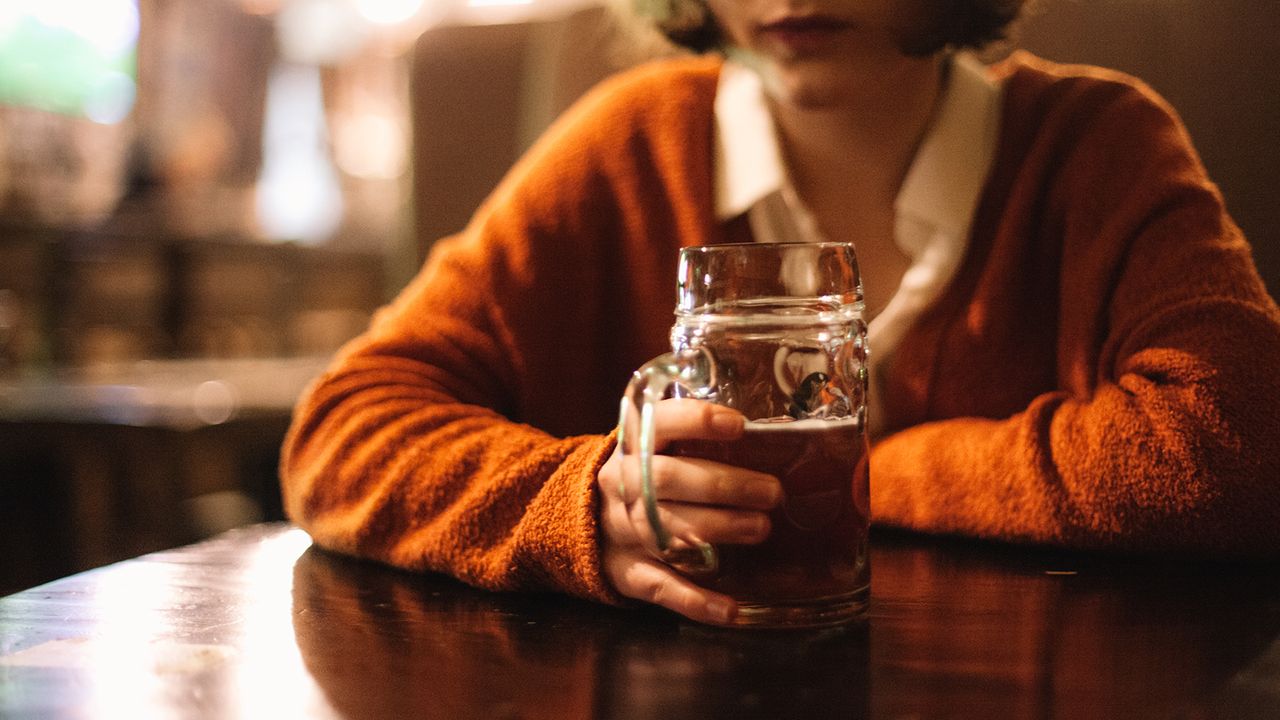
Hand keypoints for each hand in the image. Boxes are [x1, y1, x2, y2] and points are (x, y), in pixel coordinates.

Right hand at [596, 399, 781, 623]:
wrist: (578, 521)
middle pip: (667, 480)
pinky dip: (697, 601)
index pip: (659, 424)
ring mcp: (621, 532)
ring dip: (717, 530)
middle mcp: (622, 486)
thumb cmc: (640, 480)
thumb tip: (765, 441)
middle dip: (724, 484)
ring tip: (760, 529)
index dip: (696, 422)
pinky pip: (662, 588)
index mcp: (632, 448)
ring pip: (666, 531)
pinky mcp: (626, 572)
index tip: (738, 426)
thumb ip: (691, 445)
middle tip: (771, 492)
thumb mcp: (651, 452)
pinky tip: (732, 609)